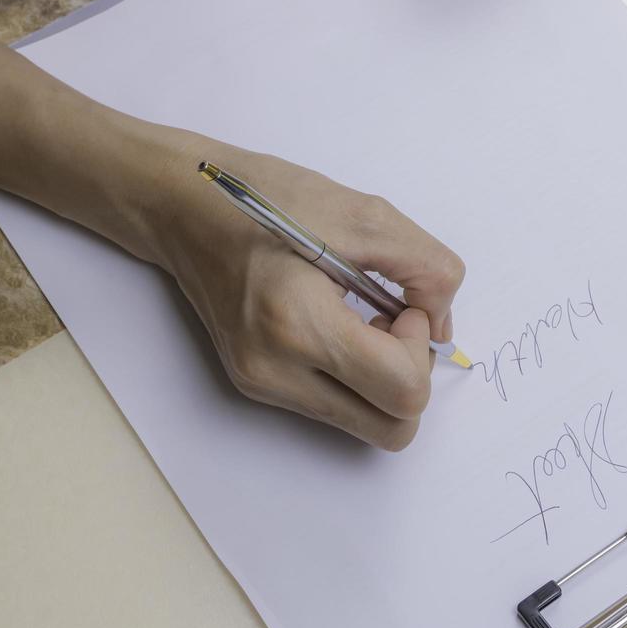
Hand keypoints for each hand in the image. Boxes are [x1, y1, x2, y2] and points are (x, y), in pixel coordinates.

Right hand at [147, 135, 465, 449]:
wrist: (185, 207)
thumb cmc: (269, 198)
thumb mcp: (367, 215)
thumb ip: (427, 270)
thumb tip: (441, 325)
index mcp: (299, 324)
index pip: (402, 390)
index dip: (420, 348)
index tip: (400, 304)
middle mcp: (276, 372)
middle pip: (391, 429)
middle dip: (409, 376)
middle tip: (389, 319)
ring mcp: (262, 385)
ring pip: (366, 425)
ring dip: (383, 379)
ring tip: (361, 319)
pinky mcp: (257, 385)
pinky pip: (336, 406)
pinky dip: (356, 376)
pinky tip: (338, 326)